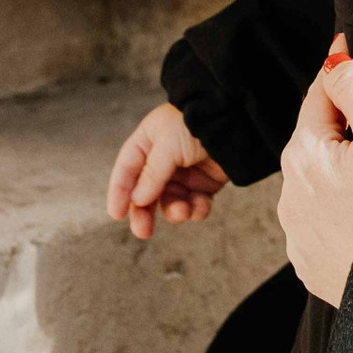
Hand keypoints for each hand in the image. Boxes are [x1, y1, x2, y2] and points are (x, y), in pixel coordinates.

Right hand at [107, 104, 231, 240]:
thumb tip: (138, 199)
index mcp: (147, 142)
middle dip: (144, 213)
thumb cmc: (196, 124)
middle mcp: (162, 159)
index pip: (127, 170)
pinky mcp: (204, 184)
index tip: (116, 215)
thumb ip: (152, 173)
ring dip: (174, 211)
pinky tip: (200, 205)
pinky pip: (193, 205)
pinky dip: (195, 209)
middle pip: (145, 193)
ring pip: (170, 202)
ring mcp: (183, 173)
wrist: (235, 121)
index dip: (120, 192)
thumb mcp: (168, 144)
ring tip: (183, 211)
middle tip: (143, 231)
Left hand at [277, 42, 352, 303]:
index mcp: (304, 157)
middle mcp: (291, 198)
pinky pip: (325, 226)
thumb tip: (333, 61)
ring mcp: (300, 238)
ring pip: (320, 186)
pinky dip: (345, 216)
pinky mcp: (315, 269)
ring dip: (343, 177)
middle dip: (346, 132)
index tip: (351, 50)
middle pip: (318, 143)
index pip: (319, 96)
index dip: (341, 73)